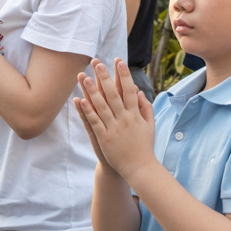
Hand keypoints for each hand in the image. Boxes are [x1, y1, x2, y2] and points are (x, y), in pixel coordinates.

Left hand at [73, 58, 155, 180]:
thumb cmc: (144, 146)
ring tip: (84, 77)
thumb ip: (145, 108)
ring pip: (101, 106)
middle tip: (98, 63)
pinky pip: (95, 122)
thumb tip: (139, 92)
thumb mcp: (150, 126)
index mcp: (135, 115)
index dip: (124, 75)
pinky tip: (80, 100)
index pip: (129, 90)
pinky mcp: (105, 138)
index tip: (119, 62)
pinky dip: (88, 111)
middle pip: (113, 94)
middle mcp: (125, 119)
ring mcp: (114, 128)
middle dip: (105, 77)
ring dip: (92, 91)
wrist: (139, 168)